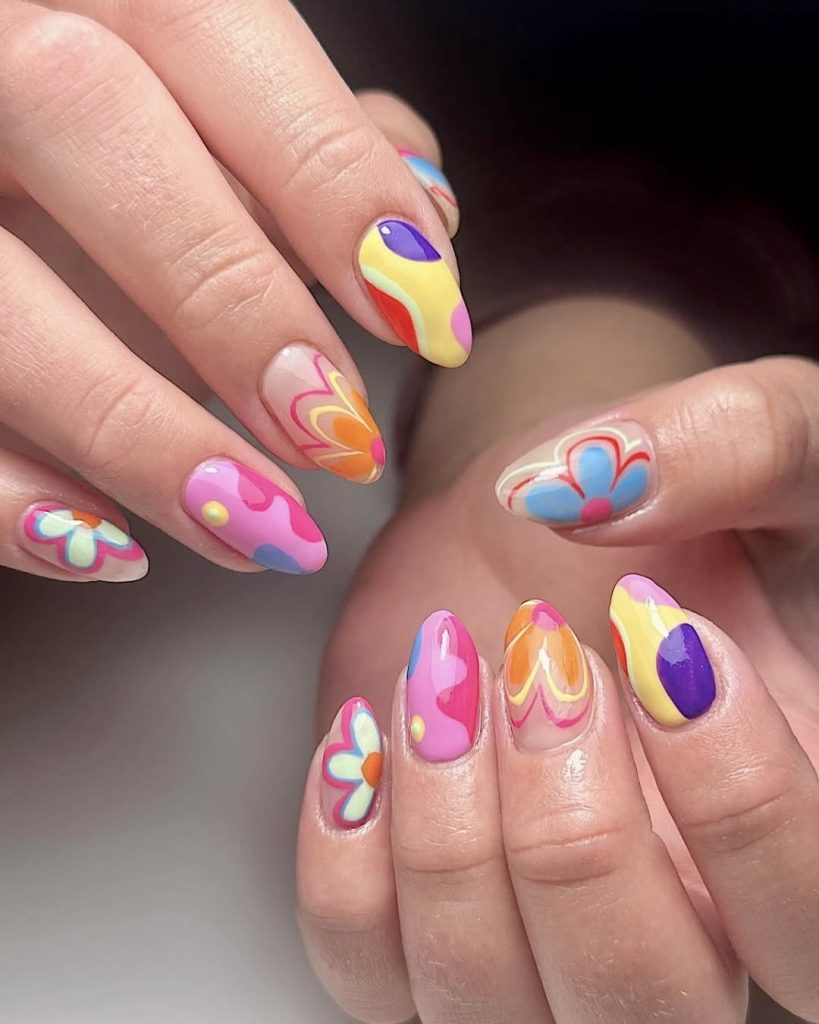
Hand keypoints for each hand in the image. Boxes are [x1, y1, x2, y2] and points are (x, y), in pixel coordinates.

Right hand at [0, 0, 465, 582]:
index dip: (333, 178)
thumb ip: (308, 139)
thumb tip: (428, 208)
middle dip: (234, 298)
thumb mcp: (196, 113)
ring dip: (138, 432)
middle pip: (86, 118)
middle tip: (340, 436)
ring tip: (263, 530)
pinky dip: (6, 492)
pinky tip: (106, 545)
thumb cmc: (95, 155)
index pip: (210, 34)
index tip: (428, 319)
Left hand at [295, 299, 818, 1021]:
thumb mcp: (755, 443)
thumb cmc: (671, 499)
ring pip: (486, 1006)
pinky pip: (363, 965)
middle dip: (571, 832)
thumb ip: (726, 445)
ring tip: (444, 676)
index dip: (737, 795)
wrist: (548, 525)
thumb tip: (590, 488)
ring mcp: (532, 934)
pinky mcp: (416, 911)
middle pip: (643, 1007)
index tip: (660, 631)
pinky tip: (370, 729)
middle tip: (539, 658)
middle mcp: (675, 921)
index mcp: (788, 834)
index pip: (806, 921)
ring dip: (446, 835)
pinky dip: (343, 854)